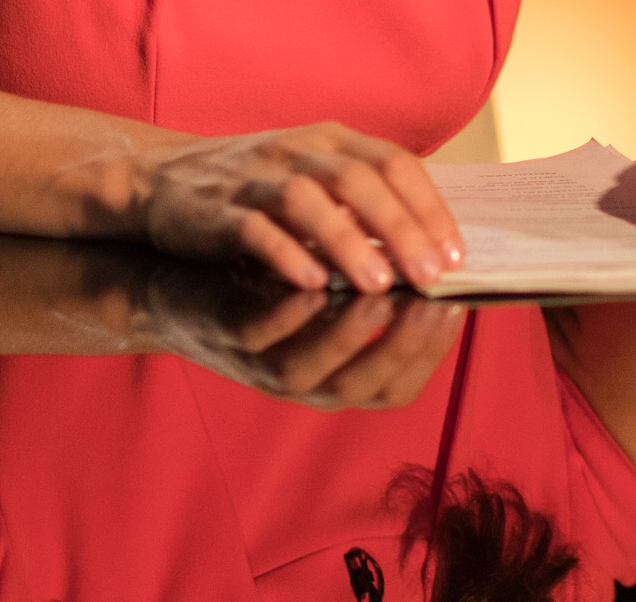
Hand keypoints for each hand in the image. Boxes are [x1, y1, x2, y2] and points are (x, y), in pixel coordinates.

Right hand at [131, 122, 463, 292]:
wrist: (161, 180)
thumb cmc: (256, 190)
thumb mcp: (315, 179)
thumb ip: (363, 202)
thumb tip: (430, 247)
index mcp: (332, 140)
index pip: (395, 163)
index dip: (429, 207)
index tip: (457, 255)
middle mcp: (298, 149)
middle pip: (360, 179)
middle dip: (401, 229)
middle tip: (432, 276)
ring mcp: (255, 175)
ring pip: (309, 200)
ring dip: (349, 243)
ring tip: (381, 287)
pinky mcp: (215, 208)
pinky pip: (254, 227)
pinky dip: (286, 253)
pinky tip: (312, 285)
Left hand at [131, 260, 464, 409]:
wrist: (177, 274)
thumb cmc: (265, 279)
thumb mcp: (325, 288)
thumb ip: (373, 283)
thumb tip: (439, 249)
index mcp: (336, 371)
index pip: (398, 384)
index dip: (430, 352)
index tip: (458, 305)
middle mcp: (304, 381)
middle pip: (362, 385)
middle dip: (403, 345)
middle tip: (435, 301)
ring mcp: (260, 363)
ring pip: (312, 371)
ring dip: (349, 337)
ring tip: (383, 295)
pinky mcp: (224, 334)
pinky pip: (258, 336)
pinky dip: (288, 316)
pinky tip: (313, 286)